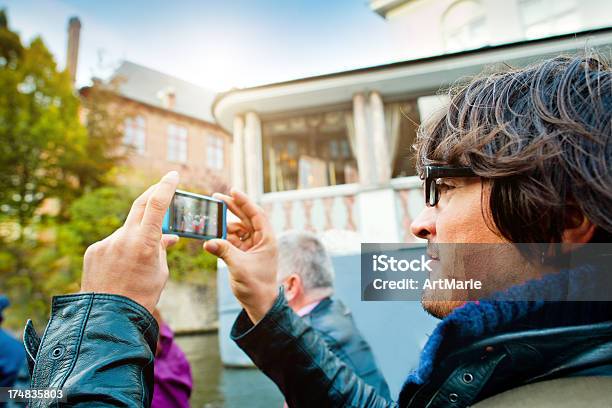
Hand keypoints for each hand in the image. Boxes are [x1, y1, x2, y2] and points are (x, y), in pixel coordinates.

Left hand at [80, 171, 179, 312]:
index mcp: (145, 243)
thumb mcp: (160, 273)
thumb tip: (168, 237)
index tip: (173, 175)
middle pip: (140, 206)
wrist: (107, 317)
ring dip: (137, 234)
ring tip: (140, 259)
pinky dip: (122, 247)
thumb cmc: (141, 297)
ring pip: (127, 229)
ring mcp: (106, 242)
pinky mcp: (94, 250)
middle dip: (153, 195)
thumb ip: (162, 249)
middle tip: (163, 188)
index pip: (157, 205)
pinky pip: (113, 242)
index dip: (166, 187)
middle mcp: (124, 238)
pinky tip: (123, 267)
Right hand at [203, 189, 277, 323]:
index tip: (233, 190)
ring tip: (210, 219)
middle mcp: (261, 240)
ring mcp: (252, 246)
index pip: (256, 214)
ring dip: (225, 223)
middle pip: (246, 218)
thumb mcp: (239, 268)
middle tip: (216, 197)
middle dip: (232, 207)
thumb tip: (207, 242)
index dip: (245, 202)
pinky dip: (223, 236)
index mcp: (267, 239)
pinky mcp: (244, 253)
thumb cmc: (256, 286)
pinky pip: (233, 239)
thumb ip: (224, 252)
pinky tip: (212, 234)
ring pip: (238, 228)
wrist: (259, 303)